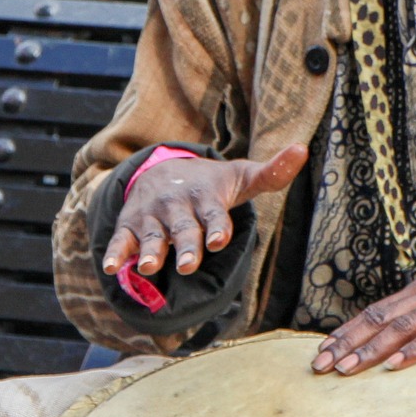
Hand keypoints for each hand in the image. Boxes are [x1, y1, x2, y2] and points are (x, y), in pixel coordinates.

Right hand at [102, 144, 307, 278]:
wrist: (164, 170)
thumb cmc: (212, 183)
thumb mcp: (241, 177)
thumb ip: (272, 173)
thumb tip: (303, 149)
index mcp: (207, 200)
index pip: (214, 215)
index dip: (218, 227)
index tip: (221, 239)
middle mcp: (179, 209)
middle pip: (184, 231)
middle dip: (186, 247)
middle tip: (187, 264)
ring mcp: (153, 218)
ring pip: (152, 237)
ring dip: (151, 251)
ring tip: (151, 267)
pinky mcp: (131, 226)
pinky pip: (122, 240)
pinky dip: (117, 253)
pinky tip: (112, 268)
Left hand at [311, 269, 415, 374]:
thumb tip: (398, 345)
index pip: (377, 310)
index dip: (347, 331)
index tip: (322, 351)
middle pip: (382, 316)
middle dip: (348, 341)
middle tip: (321, 364)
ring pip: (403, 325)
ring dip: (372, 348)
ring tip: (348, 368)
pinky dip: (415, 349)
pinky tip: (396, 365)